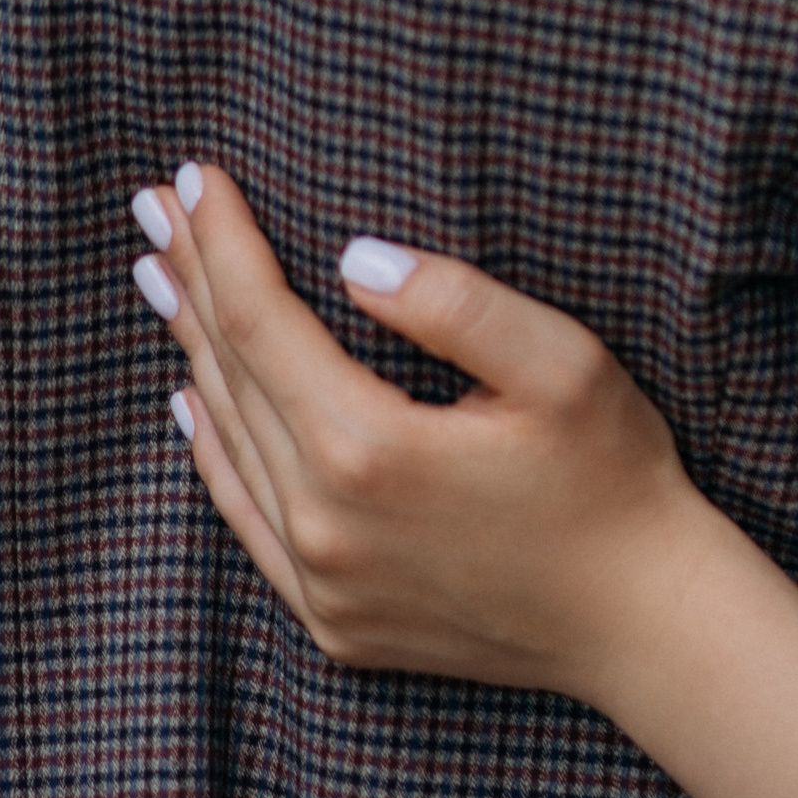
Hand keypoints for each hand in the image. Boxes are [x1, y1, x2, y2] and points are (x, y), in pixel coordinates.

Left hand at [130, 162, 702, 700]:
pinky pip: (247, 522)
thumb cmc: (615, 477)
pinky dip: (213, 454)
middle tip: (153, 206)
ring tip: (164, 280)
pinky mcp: (334, 621)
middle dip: (193, 280)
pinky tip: (191, 405)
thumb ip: (456, 303)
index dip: (224, 244)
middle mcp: (326, 524)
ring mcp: (323, 583)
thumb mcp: (564, 365)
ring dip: (193, 354)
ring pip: (229, 444)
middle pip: (230, 375)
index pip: (263, 320)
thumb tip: (353, 257)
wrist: (643, 622)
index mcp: (371, 450)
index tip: (194, 176)